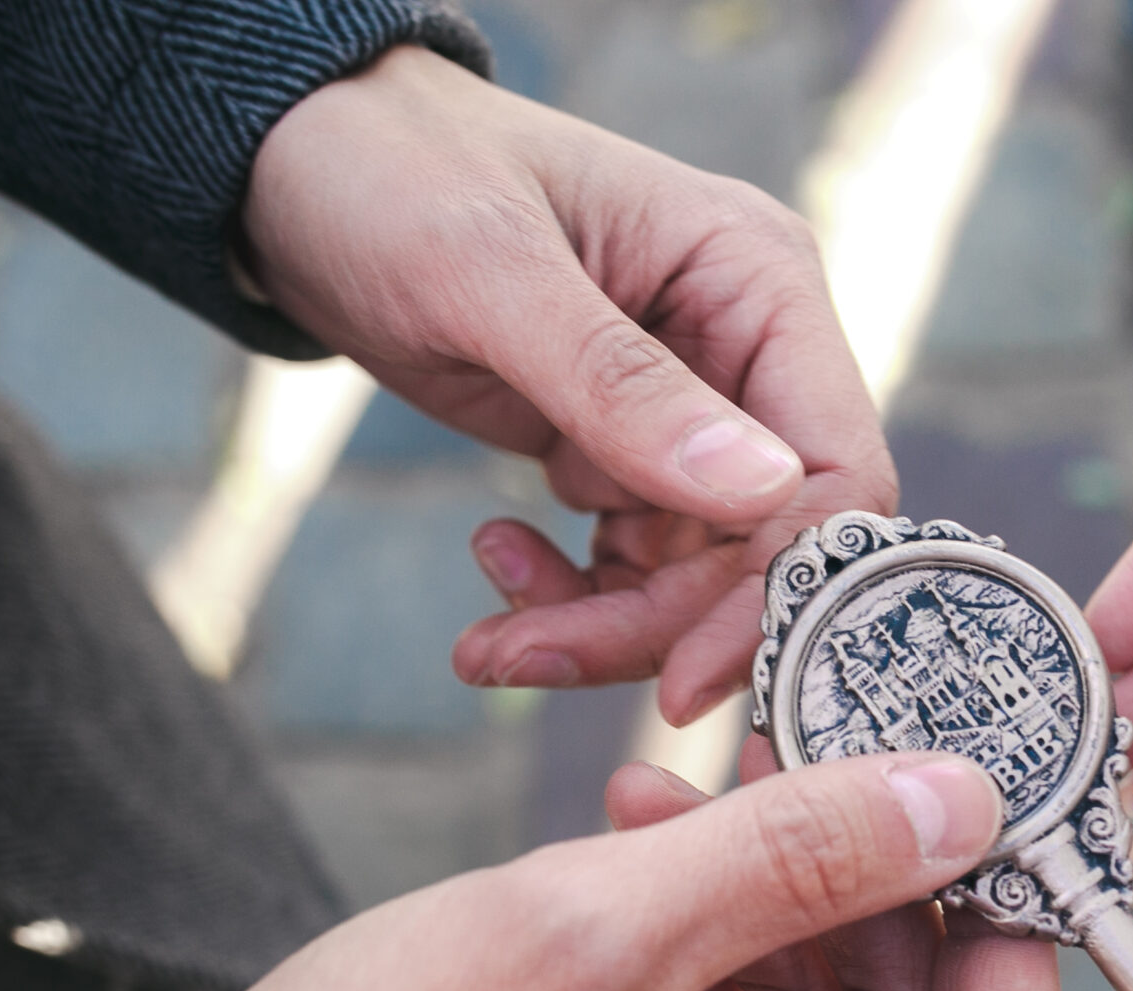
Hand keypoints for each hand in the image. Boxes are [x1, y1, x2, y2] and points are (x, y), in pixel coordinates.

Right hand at [85, 751, 1061, 990]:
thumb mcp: (596, 941)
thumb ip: (800, 861)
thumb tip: (966, 797)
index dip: (1007, 924)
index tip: (974, 790)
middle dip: (869, 889)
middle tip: (809, 750)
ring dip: (772, 899)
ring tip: (672, 795)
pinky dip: (702, 944)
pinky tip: (632, 846)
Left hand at [241, 46, 889, 721]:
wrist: (297, 167)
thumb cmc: (393, 174)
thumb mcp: (490, 273)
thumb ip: (621, 387)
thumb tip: (761, 491)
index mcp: (758, 281)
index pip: (835, 472)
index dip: (778, 589)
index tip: (682, 681)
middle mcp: (747, 351)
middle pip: (762, 549)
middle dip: (654, 624)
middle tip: (524, 657)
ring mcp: (691, 410)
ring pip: (697, 579)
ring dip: (600, 626)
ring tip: (488, 637)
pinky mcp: (626, 454)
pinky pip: (636, 570)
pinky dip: (571, 598)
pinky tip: (497, 558)